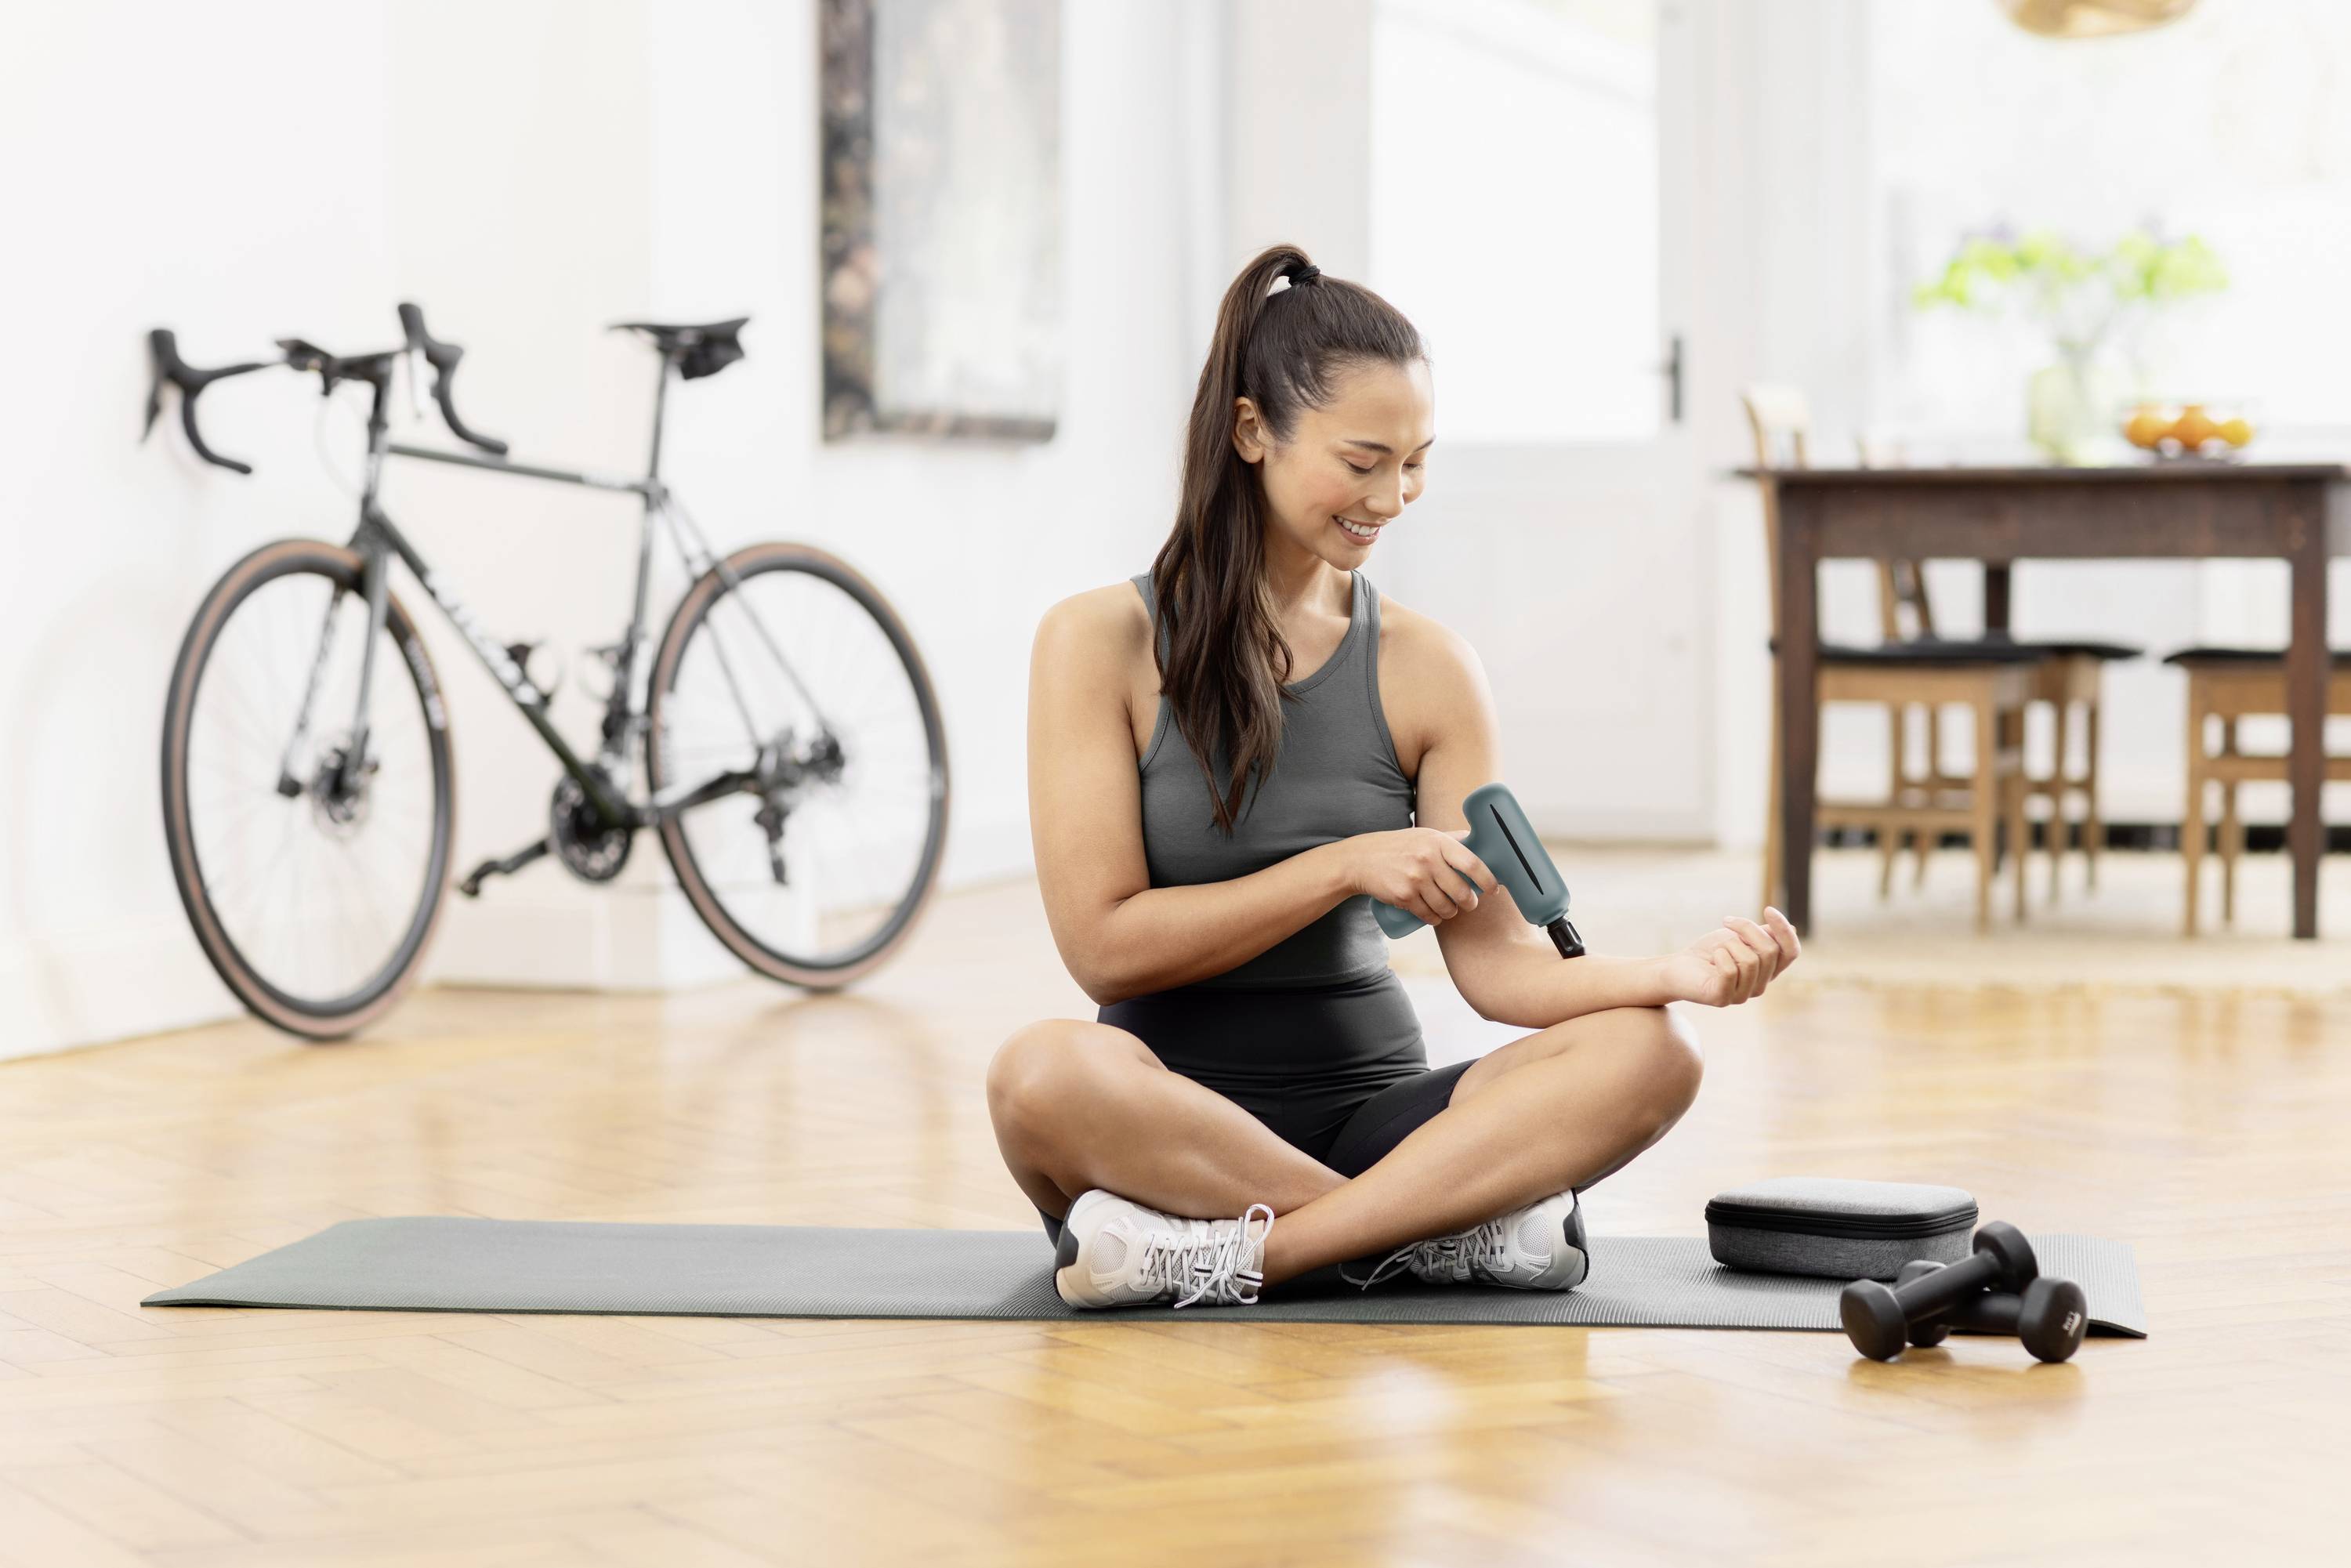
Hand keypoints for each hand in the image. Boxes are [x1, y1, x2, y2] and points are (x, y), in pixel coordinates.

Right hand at [1344, 827, 1499, 925]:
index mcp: (1437, 841)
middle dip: (1469, 903)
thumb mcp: (1424, 836)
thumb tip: (1479, 841)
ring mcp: (1415, 879)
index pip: (1472, 863)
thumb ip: (1450, 840)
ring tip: (1448, 908)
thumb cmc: (1398, 847)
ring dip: (1451, 913)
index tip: (1493, 888)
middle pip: (1461, 891)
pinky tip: (1434, 915)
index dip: (1487, 879)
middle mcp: (1427, 859)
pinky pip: (1429, 915)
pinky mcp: (1404, 896)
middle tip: (1469, 903)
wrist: (1361, 859)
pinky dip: (1434, 919)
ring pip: (1446, 907)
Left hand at [1657, 907, 1801, 1006]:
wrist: (1675, 967)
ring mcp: (1742, 995)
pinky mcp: (1722, 998)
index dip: (1784, 930)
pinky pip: (1730, 971)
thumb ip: (1763, 935)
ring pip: (1751, 960)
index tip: (1767, 909)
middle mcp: (1760, 985)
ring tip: (1717, 947)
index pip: (1791, 952)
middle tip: (1726, 922)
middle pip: (1770, 950)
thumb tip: (1792, 929)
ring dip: (1730, 944)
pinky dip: (1719, 956)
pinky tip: (1711, 959)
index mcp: (1767, 970)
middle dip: (1747, 929)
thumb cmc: (1708, 951)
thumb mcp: (1738, 937)